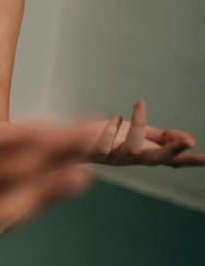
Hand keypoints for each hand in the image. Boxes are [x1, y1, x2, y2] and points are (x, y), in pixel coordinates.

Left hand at [89, 101, 204, 167]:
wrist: (75, 142)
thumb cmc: (114, 136)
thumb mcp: (142, 135)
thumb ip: (164, 137)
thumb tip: (189, 140)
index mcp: (146, 154)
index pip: (173, 160)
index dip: (190, 161)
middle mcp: (132, 159)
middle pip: (156, 159)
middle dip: (172, 151)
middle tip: (189, 141)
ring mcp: (114, 158)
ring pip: (132, 149)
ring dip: (138, 125)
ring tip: (140, 104)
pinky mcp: (95, 153)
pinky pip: (104, 146)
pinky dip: (110, 130)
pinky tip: (115, 117)